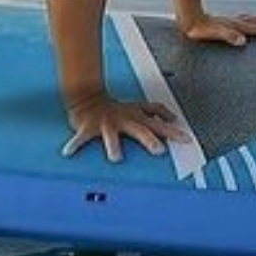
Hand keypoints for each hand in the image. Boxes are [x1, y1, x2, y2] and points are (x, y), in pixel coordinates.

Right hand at [63, 95, 184, 162]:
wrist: (88, 97)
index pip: (158, 120)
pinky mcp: (89, 128)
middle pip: (140, 129)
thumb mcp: (137, 107)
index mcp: (135, 116)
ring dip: (113, 146)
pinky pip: (81, 138)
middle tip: (160, 151)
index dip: (172, 128)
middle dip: (150, 139)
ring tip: (116, 157)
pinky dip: (75, 144)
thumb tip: (173, 116)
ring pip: (111, 136)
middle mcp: (124, 120)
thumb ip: (155, 111)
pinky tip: (68, 151)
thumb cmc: (115, 109)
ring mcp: (106, 124)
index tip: (187, 139)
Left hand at [178, 11, 255, 47]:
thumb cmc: (197, 28)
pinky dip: (250, 20)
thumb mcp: (213, 34)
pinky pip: (242, 19)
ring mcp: (229, 20)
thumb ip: (228, 36)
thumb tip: (242, 40)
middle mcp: (234, 22)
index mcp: (235, 27)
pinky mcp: (223, 21)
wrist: (187, 16)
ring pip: (250, 19)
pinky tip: (246, 21)